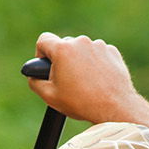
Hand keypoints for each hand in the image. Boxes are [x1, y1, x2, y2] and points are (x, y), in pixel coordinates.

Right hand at [26, 32, 146, 124]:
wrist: (115, 108)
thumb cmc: (81, 103)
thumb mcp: (50, 96)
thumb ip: (35, 82)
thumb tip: (33, 75)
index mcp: (63, 49)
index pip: (43, 40)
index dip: (41, 53)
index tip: (46, 65)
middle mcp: (80, 42)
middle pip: (64, 45)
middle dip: (62, 59)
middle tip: (66, 79)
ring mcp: (98, 46)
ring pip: (82, 50)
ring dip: (80, 61)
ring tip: (85, 83)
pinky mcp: (112, 52)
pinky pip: (98, 54)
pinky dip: (96, 64)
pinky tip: (98, 80)